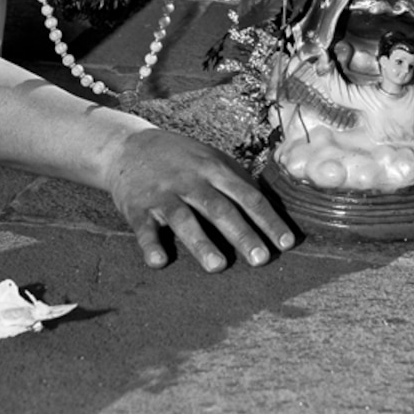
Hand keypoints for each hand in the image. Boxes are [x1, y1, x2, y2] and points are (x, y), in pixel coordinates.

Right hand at [104, 127, 296, 272]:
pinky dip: (151, 245)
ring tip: (218, 266)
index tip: (286, 243)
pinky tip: (159, 262)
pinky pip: (144, 228)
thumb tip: (272, 210)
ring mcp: (162, 194)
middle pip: (219, 208)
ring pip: (184, 219)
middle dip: (242, 234)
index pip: (248, 196)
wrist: (127, 146)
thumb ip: (237, 182)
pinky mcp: (137, 207)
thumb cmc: (180, 160)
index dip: (268, 220)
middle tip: (261, 260)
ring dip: (201, 243)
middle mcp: (190, 180)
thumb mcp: (211, 160)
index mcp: (214, 170)